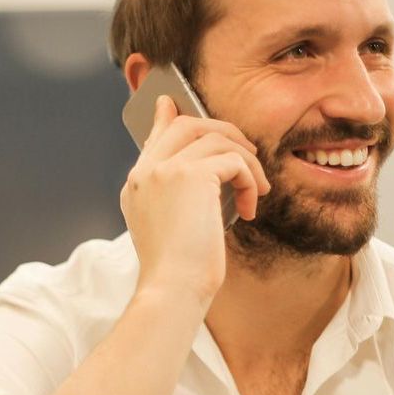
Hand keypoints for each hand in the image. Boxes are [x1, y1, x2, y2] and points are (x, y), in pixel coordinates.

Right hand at [120, 94, 270, 304]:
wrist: (172, 289)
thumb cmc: (178, 273)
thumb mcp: (173, 230)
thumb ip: (180, 199)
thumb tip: (207, 181)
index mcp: (137, 185)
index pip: (155, 138)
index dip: (167, 118)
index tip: (171, 104)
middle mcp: (146, 171)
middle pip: (186, 125)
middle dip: (223, 131)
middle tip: (247, 152)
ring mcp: (166, 169)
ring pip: (215, 138)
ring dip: (245, 161)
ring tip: (256, 190)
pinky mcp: (191, 175)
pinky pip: (233, 160)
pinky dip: (249, 179)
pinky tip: (250, 206)